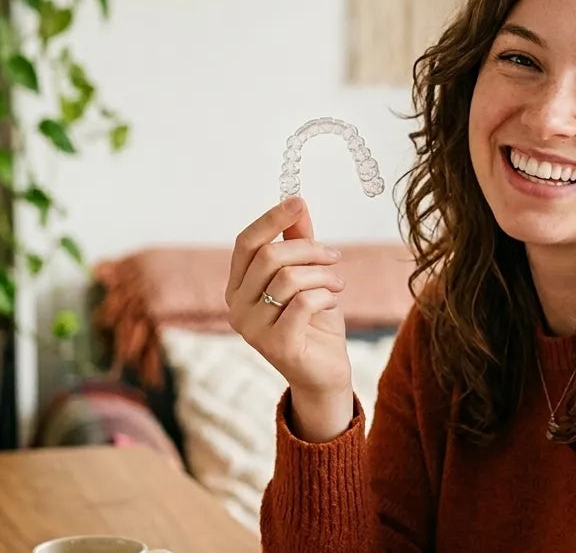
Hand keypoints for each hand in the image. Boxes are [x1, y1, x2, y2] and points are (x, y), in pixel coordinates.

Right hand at [225, 196, 354, 440]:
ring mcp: (252, 329)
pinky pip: (303, 303)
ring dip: (323, 274)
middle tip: (334, 256)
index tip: (298, 202)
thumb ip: (298, 242)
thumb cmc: (314, 322)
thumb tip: (298, 205)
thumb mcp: (308, 276)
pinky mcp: (275, 345)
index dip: (271, 219)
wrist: (325, 373)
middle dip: (309, 249)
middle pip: (269, 256)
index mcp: (238, 287)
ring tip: (338, 283)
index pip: (246, 243)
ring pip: (288, 278)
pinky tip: (334, 301)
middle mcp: (237, 307)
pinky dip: (326, 295)